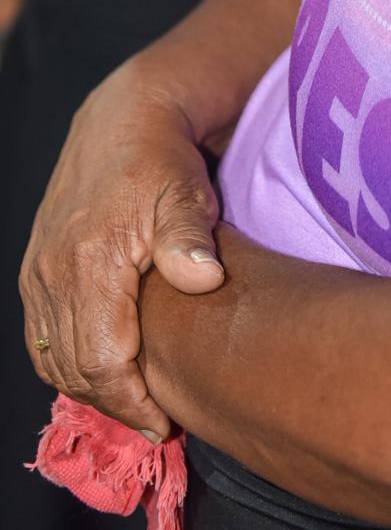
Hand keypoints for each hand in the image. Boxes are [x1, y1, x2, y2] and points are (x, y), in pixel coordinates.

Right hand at [20, 58, 226, 438]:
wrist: (124, 117)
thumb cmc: (164, 158)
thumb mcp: (186, 190)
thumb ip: (190, 237)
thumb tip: (204, 276)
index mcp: (91, 260)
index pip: (104, 360)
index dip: (132, 401)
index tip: (164, 423)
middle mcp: (54, 272)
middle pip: (76, 368)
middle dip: (115, 402)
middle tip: (154, 420)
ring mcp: (39, 272)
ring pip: (54, 358)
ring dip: (89, 386)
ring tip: (133, 399)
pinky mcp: (36, 270)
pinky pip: (42, 336)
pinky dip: (67, 362)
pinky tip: (102, 368)